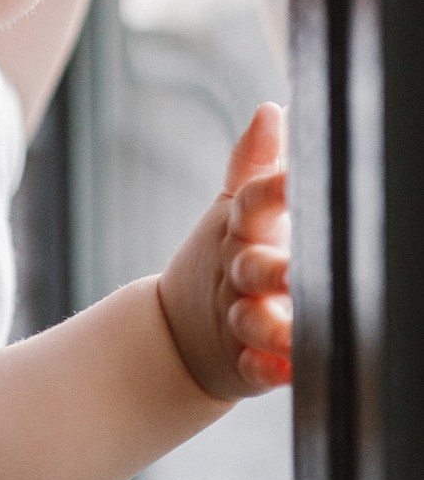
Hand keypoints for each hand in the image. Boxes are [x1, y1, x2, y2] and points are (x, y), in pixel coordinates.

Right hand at [158, 104, 291, 398]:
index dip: (276, 189)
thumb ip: (254, 166)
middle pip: (250, 266)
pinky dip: (267, 371)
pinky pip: (254, 369)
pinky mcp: (244, 362)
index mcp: (240, 231)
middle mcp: (237, 275)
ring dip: (271, 326)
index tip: (302, 176)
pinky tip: (288, 370)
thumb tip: (272, 109)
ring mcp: (238, 319)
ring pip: (250, 321)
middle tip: (296, 270)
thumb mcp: (230, 212)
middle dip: (272, 269)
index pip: (253, 203)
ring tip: (296, 334)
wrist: (177, 333)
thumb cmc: (222, 260)